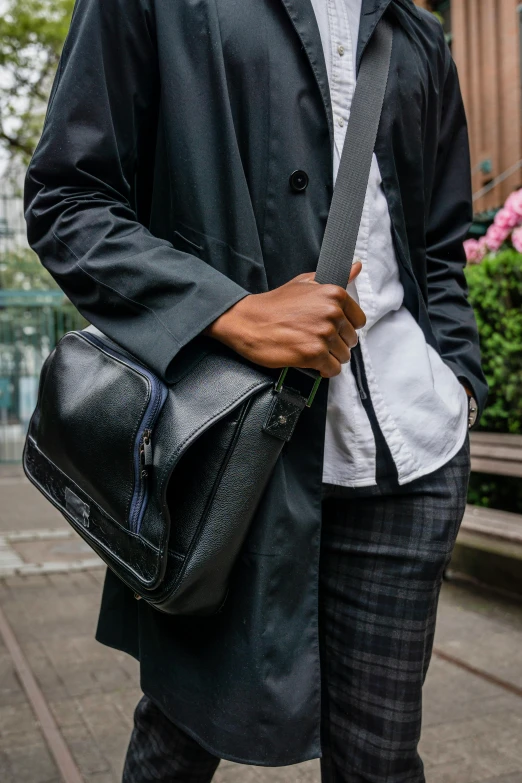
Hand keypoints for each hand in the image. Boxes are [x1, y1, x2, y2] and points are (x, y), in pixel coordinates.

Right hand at [205, 263, 365, 377]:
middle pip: (351, 340)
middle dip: (336, 344)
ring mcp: (324, 334)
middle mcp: (333, 313)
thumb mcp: (305, 282)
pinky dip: (324, 370)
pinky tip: (311, 363)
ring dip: (330, 358)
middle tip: (315, 341)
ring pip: (343, 356)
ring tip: (311, 351)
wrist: (248, 321)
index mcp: (334, 294)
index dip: (344, 328)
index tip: (330, 329)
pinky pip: (332, 369)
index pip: (358, 321)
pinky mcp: (314, 353)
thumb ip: (335, 278)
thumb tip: (357, 267)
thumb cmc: (275, 303)